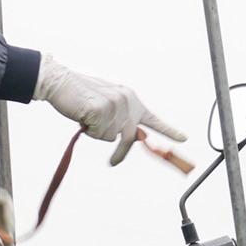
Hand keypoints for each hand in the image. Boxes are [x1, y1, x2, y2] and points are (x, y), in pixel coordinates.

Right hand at [34, 56, 186, 165]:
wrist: (60, 82)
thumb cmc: (81, 96)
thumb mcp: (106, 104)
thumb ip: (120, 118)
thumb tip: (133, 137)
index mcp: (131, 99)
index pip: (152, 119)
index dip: (169, 130)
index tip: (184, 138)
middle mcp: (127, 100)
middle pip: (130, 137)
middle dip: (121, 153)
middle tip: (113, 163)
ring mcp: (115, 104)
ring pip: (111, 137)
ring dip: (97, 133)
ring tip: (88, 116)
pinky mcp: (102, 110)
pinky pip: (99, 134)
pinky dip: (89, 130)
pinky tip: (83, 115)